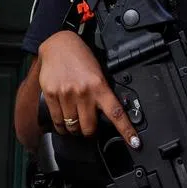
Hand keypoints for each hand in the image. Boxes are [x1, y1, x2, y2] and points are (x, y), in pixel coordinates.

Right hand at [37, 30, 140, 149]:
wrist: (58, 44)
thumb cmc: (80, 58)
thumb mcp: (97, 72)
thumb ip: (101, 92)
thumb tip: (105, 115)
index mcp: (99, 86)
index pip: (116, 112)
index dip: (126, 130)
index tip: (135, 143)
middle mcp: (83, 92)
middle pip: (89, 128)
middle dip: (89, 132)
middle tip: (89, 127)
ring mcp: (66, 94)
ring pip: (72, 127)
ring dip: (74, 128)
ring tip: (74, 122)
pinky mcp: (52, 95)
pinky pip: (57, 121)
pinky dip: (61, 126)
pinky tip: (63, 122)